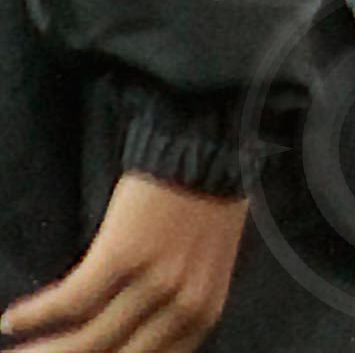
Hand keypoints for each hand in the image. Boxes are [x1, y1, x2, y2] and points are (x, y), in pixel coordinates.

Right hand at [2, 173, 246, 351]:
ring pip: (84, 343)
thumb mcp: (204, 271)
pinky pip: (68, 301)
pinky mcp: (123, 255)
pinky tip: (11, 321)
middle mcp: (182, 307)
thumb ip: (171, 312)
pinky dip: (34, 314)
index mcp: (202, 315)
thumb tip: (125, 340)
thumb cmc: (203, 206)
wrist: (207, 149)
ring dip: (40, 352)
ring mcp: (153, 283)